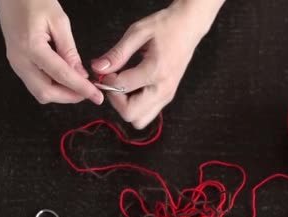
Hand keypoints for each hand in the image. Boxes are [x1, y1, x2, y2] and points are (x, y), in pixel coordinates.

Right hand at [0, 0, 103, 104]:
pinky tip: (65, 79)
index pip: (61, 75)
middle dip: (69, 97)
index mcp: (31, 47)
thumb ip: (70, 50)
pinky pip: (35, 84)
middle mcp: (20, 60)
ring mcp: (16, 64)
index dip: (81, 88)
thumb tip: (81, 74)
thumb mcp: (59, 21)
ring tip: (78, 85)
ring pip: (39, 92)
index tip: (96, 97)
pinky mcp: (17, 65)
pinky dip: (52, 86)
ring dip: (61, 93)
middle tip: (88, 91)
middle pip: (45, 92)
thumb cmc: (33, 0)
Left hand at [92, 0, 224, 128]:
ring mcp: (167, 96)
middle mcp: (163, 89)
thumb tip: (98, 68)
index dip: (106, 80)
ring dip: (125, 106)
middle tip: (114, 80)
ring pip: (138, 120)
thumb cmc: (166, 26)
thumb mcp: (138, 32)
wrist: (190, 27)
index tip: (105, 69)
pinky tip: (133, 86)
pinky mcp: (167, 97)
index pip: (122, 87)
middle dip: (115, 100)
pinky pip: (146, 114)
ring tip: (124, 85)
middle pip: (130, 114)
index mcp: (156, 70)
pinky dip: (135, 106)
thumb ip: (117, 53)